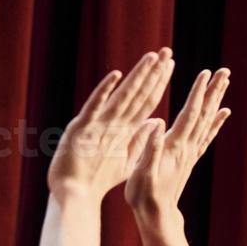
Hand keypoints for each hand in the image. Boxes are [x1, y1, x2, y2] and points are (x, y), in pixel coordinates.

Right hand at [48, 49, 173, 199]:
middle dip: (152, 73)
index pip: (145, 101)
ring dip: (137, 77)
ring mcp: (97, 124)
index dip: (158, 83)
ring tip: (152, 58)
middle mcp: (111, 121)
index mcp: (122, 128)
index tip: (171, 65)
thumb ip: (140, 140)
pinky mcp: (82, 130)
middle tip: (167, 51)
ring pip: (121, 96)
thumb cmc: (97, 178)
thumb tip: (158, 121)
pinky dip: (105, 92)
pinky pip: (95, 108)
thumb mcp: (125, 159)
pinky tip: (115, 77)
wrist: (75, 194)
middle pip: (137, 94)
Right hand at [125, 69, 231, 220]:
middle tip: (225, 70)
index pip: (188, 114)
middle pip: (204, 114)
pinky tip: (223, 113)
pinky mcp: (190, 160)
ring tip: (225, 82)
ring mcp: (190, 153)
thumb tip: (158, 122)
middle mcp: (187, 147)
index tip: (205, 73)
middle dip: (213, 90)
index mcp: (174, 146)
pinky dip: (216, 122)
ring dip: (216, 100)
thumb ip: (149, 147)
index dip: (197, 93)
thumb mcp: (140, 171)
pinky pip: (206, 136)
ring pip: (207, 122)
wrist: (157, 216)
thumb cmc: (144, 195)